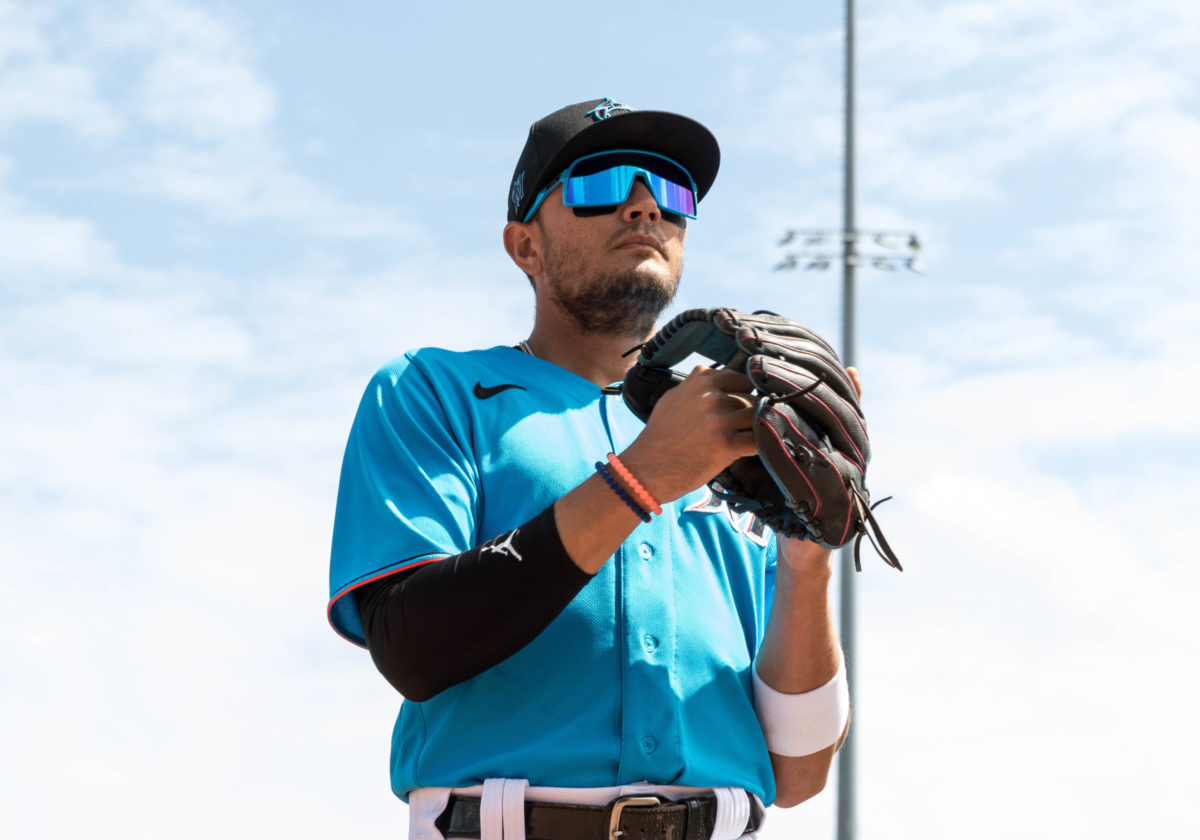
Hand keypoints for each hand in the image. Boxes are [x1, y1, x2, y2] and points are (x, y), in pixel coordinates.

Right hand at [619, 365, 758, 502]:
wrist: (647, 469)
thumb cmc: (659, 436)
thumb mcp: (671, 398)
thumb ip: (693, 384)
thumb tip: (708, 373)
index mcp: (701, 381)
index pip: (740, 379)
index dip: (743, 394)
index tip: (739, 407)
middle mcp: (712, 397)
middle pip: (751, 398)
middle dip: (749, 413)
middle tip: (741, 428)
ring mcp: (720, 420)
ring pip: (758, 416)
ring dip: (756, 429)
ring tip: (746, 439)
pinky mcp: (727, 445)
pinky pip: (758, 439)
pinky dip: (761, 444)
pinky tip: (751, 450)